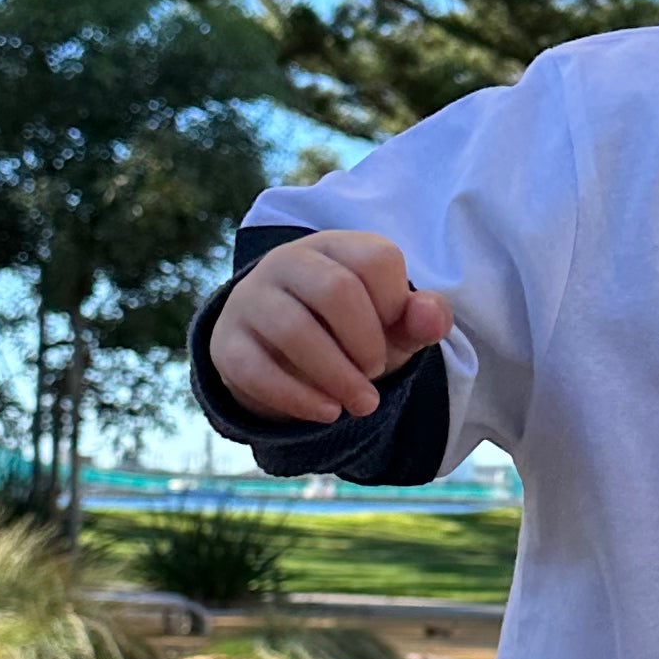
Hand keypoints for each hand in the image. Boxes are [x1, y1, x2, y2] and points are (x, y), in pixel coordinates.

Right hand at [207, 230, 453, 424]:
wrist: (283, 357)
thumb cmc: (350, 332)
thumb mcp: (392, 326)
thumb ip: (420, 319)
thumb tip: (431, 317)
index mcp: (334, 246)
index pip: (376, 259)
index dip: (395, 305)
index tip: (392, 332)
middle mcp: (287, 262)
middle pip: (335, 291)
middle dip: (366, 343)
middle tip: (376, 372)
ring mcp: (251, 299)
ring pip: (293, 330)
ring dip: (337, 376)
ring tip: (363, 403)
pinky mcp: (227, 343)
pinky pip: (256, 369)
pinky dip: (299, 399)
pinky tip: (328, 413)